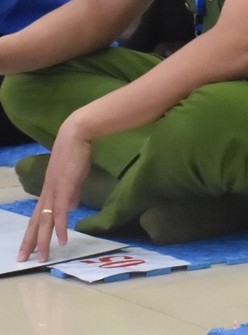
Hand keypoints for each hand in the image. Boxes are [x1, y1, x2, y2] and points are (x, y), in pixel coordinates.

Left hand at [19, 121, 93, 261]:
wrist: (76, 136)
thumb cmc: (76, 154)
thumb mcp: (73, 177)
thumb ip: (72, 193)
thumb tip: (72, 207)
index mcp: (48, 191)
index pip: (36, 217)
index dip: (32, 233)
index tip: (27, 248)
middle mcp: (47, 194)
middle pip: (35, 222)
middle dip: (29, 242)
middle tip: (23, 260)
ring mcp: (54, 192)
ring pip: (45, 221)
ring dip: (42, 241)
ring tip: (42, 257)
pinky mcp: (64, 189)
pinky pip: (60, 213)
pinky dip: (60, 227)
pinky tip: (62, 240)